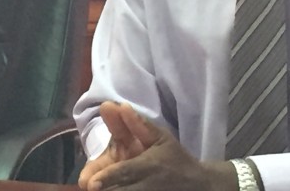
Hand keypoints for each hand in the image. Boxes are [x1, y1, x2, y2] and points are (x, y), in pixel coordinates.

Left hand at [79, 101, 234, 190]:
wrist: (199, 185)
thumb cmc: (175, 158)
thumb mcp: (161, 138)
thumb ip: (139, 125)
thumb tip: (121, 106)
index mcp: (149, 165)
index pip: (126, 172)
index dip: (109, 177)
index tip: (91, 183)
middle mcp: (148, 184)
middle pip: (124, 189)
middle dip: (107, 189)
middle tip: (91, 188)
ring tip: (98, 190)